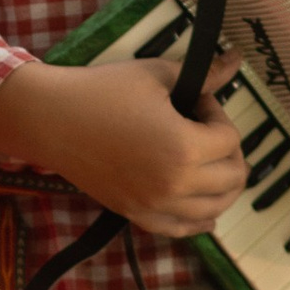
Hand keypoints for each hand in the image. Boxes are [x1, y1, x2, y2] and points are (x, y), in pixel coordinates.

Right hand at [0, 55, 246, 236]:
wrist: (52, 119)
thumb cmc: (102, 92)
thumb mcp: (155, 75)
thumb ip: (203, 75)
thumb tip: (237, 59)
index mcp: (184, 148)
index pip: (230, 138)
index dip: (217, 113)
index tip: (197, 100)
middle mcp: (176, 185)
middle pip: (232, 178)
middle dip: (228, 150)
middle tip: (207, 130)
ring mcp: (156, 205)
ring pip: (215, 209)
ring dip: (221, 184)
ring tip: (207, 162)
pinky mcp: (137, 215)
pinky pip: (182, 229)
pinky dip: (200, 221)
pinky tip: (205, 210)